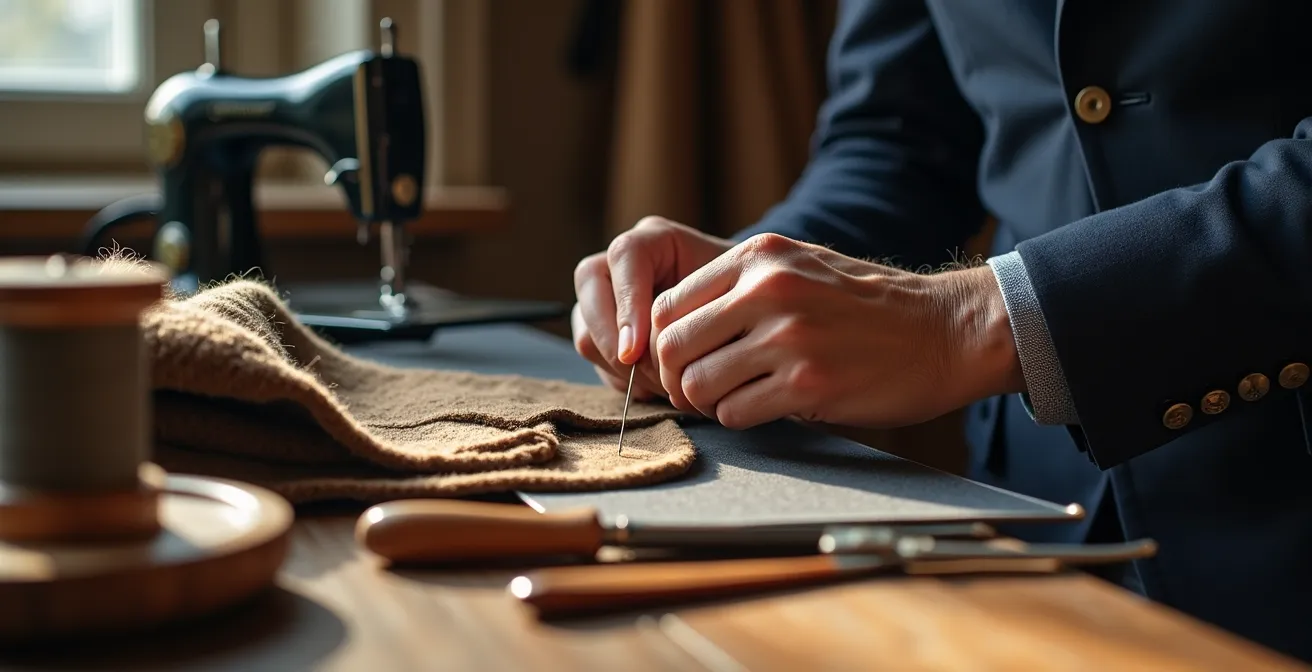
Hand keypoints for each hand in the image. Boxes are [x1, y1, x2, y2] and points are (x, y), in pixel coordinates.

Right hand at [572, 216, 733, 398]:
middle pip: (590, 291)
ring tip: (664, 385)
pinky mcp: (601, 329)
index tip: (636, 351)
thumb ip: (698, 312)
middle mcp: (620, 263)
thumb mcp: (732, 296)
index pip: (624, 257)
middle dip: (614, 344)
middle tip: (651, 377)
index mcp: (653, 240)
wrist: (739, 313)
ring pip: (586, 332)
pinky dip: (622, 380)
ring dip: (621, 368)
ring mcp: (605, 296)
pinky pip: (595, 358)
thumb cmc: (741, 299)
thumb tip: (650, 355)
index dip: (627, 304)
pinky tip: (656, 387)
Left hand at [650, 233, 1023, 428]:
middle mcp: (768, 290)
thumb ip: (741, 285)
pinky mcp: (808, 383)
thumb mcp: (802, 267)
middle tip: (699, 392)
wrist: (945, 332)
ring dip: (710, 402)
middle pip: (671, 347)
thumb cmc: (868, 307)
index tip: (683, 362)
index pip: (667, 305)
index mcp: (760, 257)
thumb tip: (671, 325)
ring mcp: (788, 336)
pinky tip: (770, 408)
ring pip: (698, 385)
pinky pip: (736, 413)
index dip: (663, 344)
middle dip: (676, 378)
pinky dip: (741, 418)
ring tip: (738, 398)